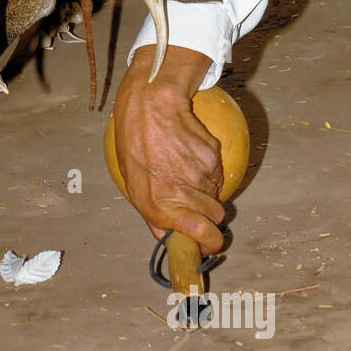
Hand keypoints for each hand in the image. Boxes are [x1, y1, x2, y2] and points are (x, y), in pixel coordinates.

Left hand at [113, 45, 225, 253]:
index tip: (212, 243)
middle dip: (210, 217)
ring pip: (217, 195)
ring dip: (207, 191)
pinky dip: (208, 169)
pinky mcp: (212, 157)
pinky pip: (217, 173)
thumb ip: (152, 212)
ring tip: (186, 172)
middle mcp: (182, 193)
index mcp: (157, 205)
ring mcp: (200, 175)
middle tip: (198, 203)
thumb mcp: (133, 182)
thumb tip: (166, 235)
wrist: (150, 106)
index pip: (199, 234)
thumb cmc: (134, 143)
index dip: (210, 243)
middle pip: (215, 218)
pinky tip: (190, 154)